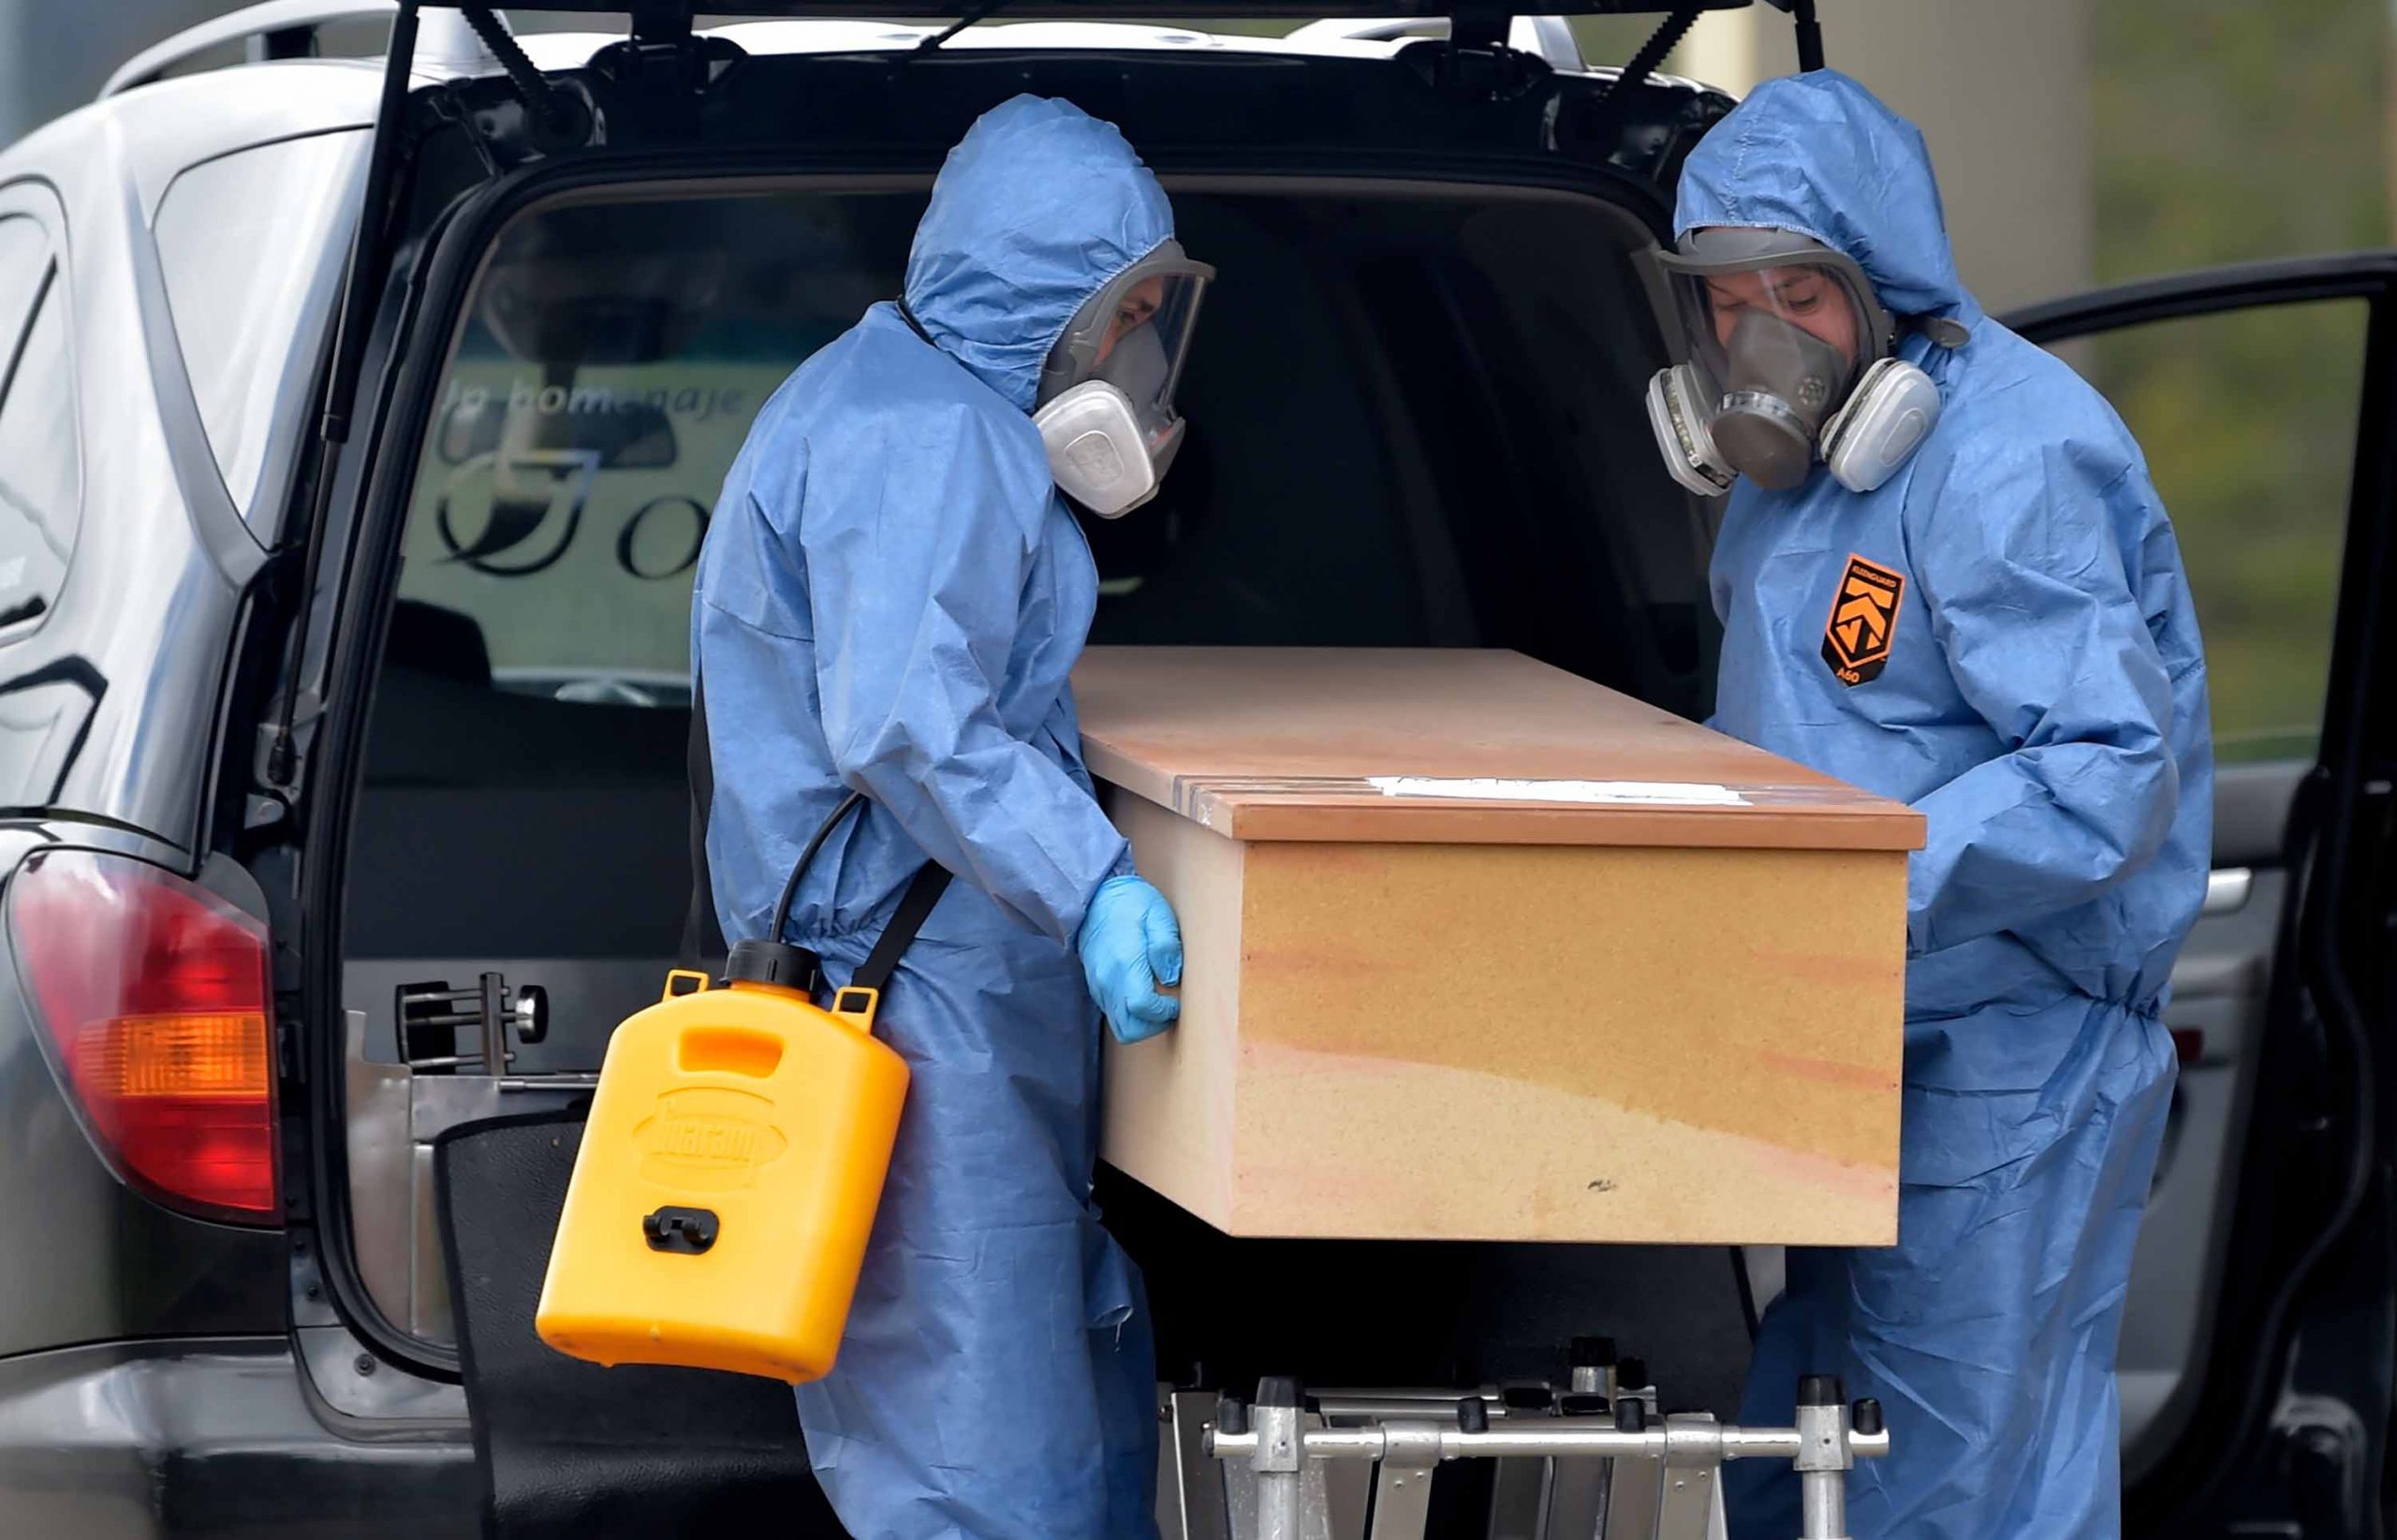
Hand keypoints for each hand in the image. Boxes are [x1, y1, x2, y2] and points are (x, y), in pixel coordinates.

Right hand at [1076, 875, 1182, 1043]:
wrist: (1096, 897)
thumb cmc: (1131, 904)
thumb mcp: (1158, 915)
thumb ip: (1166, 946)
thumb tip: (1171, 977)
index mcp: (1124, 963)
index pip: (1143, 1008)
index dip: (1165, 1012)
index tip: (1176, 1000)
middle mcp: (1107, 981)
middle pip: (1129, 1029)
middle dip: (1154, 1026)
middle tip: (1169, 1007)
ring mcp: (1099, 987)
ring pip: (1120, 1026)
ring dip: (1142, 1023)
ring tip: (1158, 1002)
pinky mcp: (1096, 988)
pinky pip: (1113, 1014)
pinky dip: (1131, 1014)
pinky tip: (1144, 993)